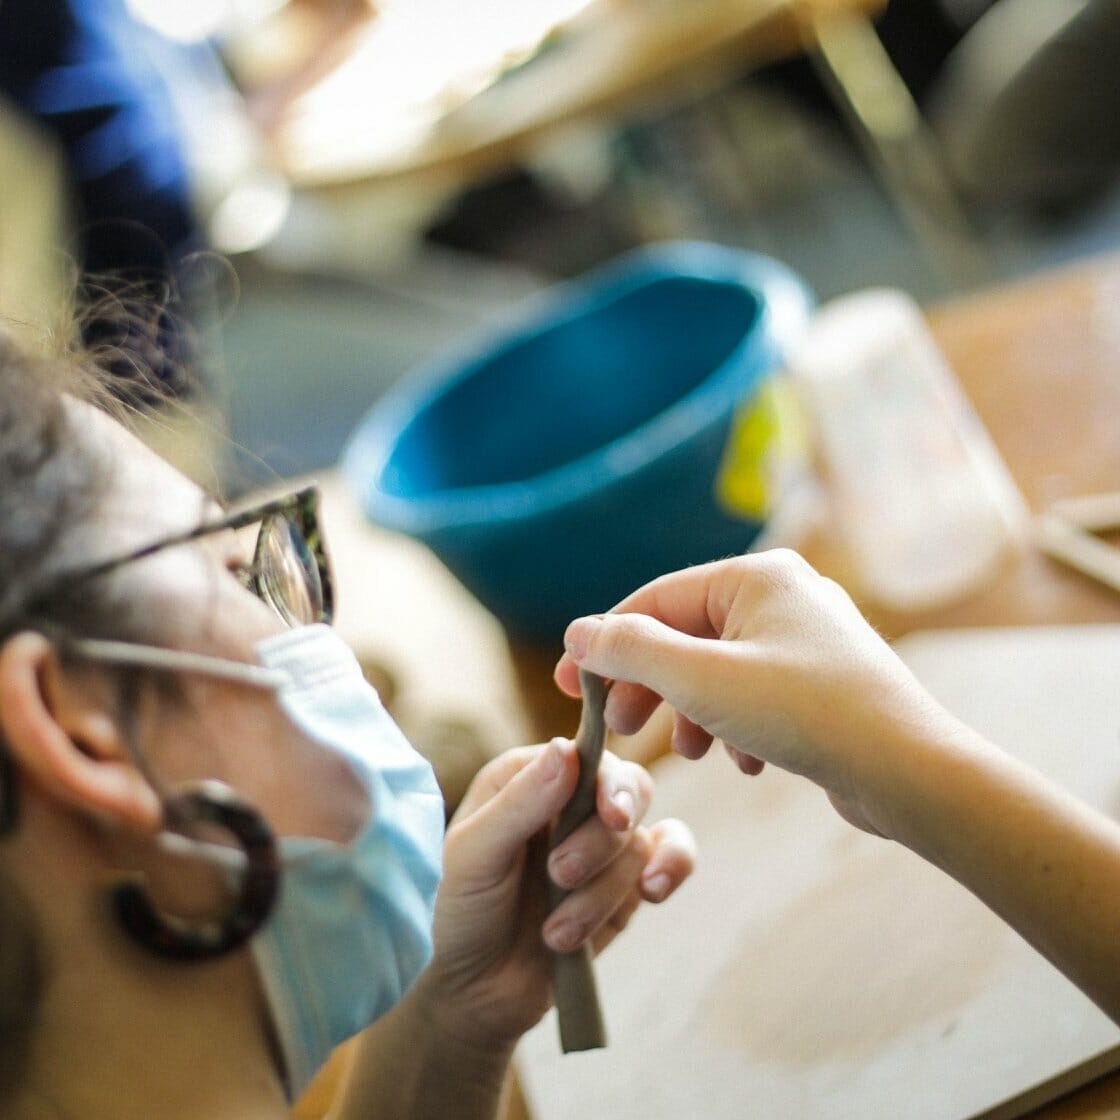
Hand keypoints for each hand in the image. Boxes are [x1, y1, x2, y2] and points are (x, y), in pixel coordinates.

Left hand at [415, 741, 693, 1050]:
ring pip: (637, 840)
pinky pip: (673, 855)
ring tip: (556, 932)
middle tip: (560, 875)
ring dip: (600, 893)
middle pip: (627, 790)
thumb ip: (519, 802)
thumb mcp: (473, 855)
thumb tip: (568, 749)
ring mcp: (602, 841)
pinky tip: (653, 891)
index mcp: (527, 776)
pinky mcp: (627, 881)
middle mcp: (570, 800)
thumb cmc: (461, 912)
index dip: (606, 782)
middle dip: (600, 842)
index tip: (612, 815)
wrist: (476, 992)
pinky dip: (673, 867)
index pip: (586, 755)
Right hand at [555, 550, 954, 836]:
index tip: (571, 687)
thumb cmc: (805, 713)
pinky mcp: (822, 681)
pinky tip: (745, 761)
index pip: (657, 599)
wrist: (908, 771)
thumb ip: (632, 650)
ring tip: (689, 752)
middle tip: (622, 727)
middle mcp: (784, 595)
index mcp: (756, 575)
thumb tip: (578, 633)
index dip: (607, 643)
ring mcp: (807, 638)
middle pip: (687, 634)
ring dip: (692, 711)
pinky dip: (735, 725)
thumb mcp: (701, 679)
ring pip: (718, 670)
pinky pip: (754, 694)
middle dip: (651, 684)